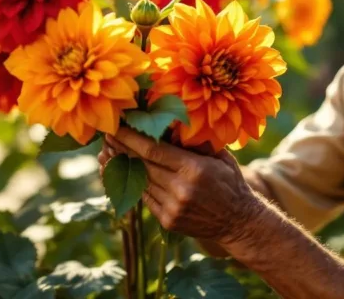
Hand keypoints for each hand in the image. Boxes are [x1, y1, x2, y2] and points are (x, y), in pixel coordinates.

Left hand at [98, 127, 265, 245]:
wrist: (237, 221)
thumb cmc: (230, 182)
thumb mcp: (221, 156)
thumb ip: (197, 142)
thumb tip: (172, 123)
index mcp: (195, 169)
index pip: (153, 150)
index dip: (130, 138)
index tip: (116, 126)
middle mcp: (181, 189)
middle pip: (142, 165)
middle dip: (121, 149)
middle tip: (106, 135)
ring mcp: (173, 207)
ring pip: (141, 182)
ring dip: (122, 168)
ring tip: (107, 153)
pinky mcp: (168, 220)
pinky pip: (146, 198)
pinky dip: (134, 184)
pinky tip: (124, 174)